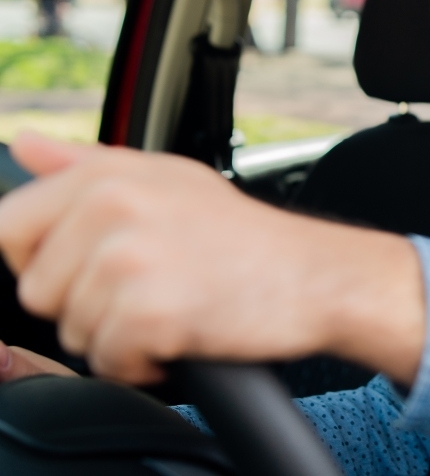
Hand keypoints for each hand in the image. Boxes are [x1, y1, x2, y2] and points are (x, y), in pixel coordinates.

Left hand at [0, 133, 426, 385]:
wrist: (318, 275)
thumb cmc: (247, 237)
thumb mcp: (170, 179)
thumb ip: (86, 163)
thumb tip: (25, 145)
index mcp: (107, 176)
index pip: (9, 229)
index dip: (44, 262)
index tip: (94, 269)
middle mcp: (111, 208)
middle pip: (36, 290)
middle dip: (86, 306)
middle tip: (152, 290)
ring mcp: (128, 259)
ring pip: (71, 331)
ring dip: (118, 338)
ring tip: (174, 310)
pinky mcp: (149, 311)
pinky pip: (108, 362)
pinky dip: (142, 365)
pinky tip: (182, 337)